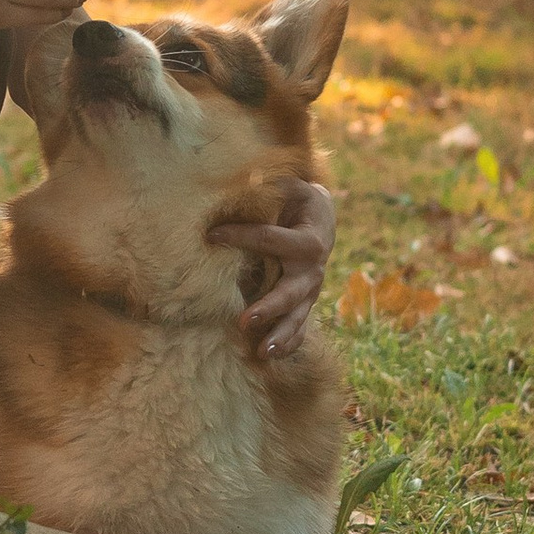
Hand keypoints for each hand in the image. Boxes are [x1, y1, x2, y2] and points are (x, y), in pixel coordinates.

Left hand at [212, 174, 336, 363]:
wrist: (322, 218)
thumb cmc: (298, 200)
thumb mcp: (289, 186)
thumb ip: (271, 182)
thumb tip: (246, 175)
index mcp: (308, 238)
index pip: (270, 239)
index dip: (241, 236)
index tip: (211, 235)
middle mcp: (312, 269)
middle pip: (291, 291)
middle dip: (269, 306)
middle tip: (245, 320)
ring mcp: (310, 290)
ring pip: (297, 316)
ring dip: (280, 335)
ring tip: (262, 351)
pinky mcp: (304, 302)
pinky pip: (299, 327)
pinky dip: (287, 343)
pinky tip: (269, 357)